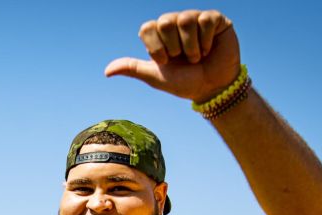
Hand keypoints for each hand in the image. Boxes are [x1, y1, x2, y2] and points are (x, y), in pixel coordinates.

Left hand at [104, 10, 240, 102]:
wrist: (213, 89)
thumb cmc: (184, 82)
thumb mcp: (155, 77)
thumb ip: (133, 69)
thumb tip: (106, 72)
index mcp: (159, 34)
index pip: (147, 27)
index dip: (156, 47)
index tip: (165, 61)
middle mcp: (175, 23)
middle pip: (165, 21)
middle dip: (174, 47)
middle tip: (182, 59)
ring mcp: (195, 18)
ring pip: (185, 19)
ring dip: (191, 47)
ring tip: (197, 57)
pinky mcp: (215, 19)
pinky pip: (205, 20)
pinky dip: (206, 40)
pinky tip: (209, 49)